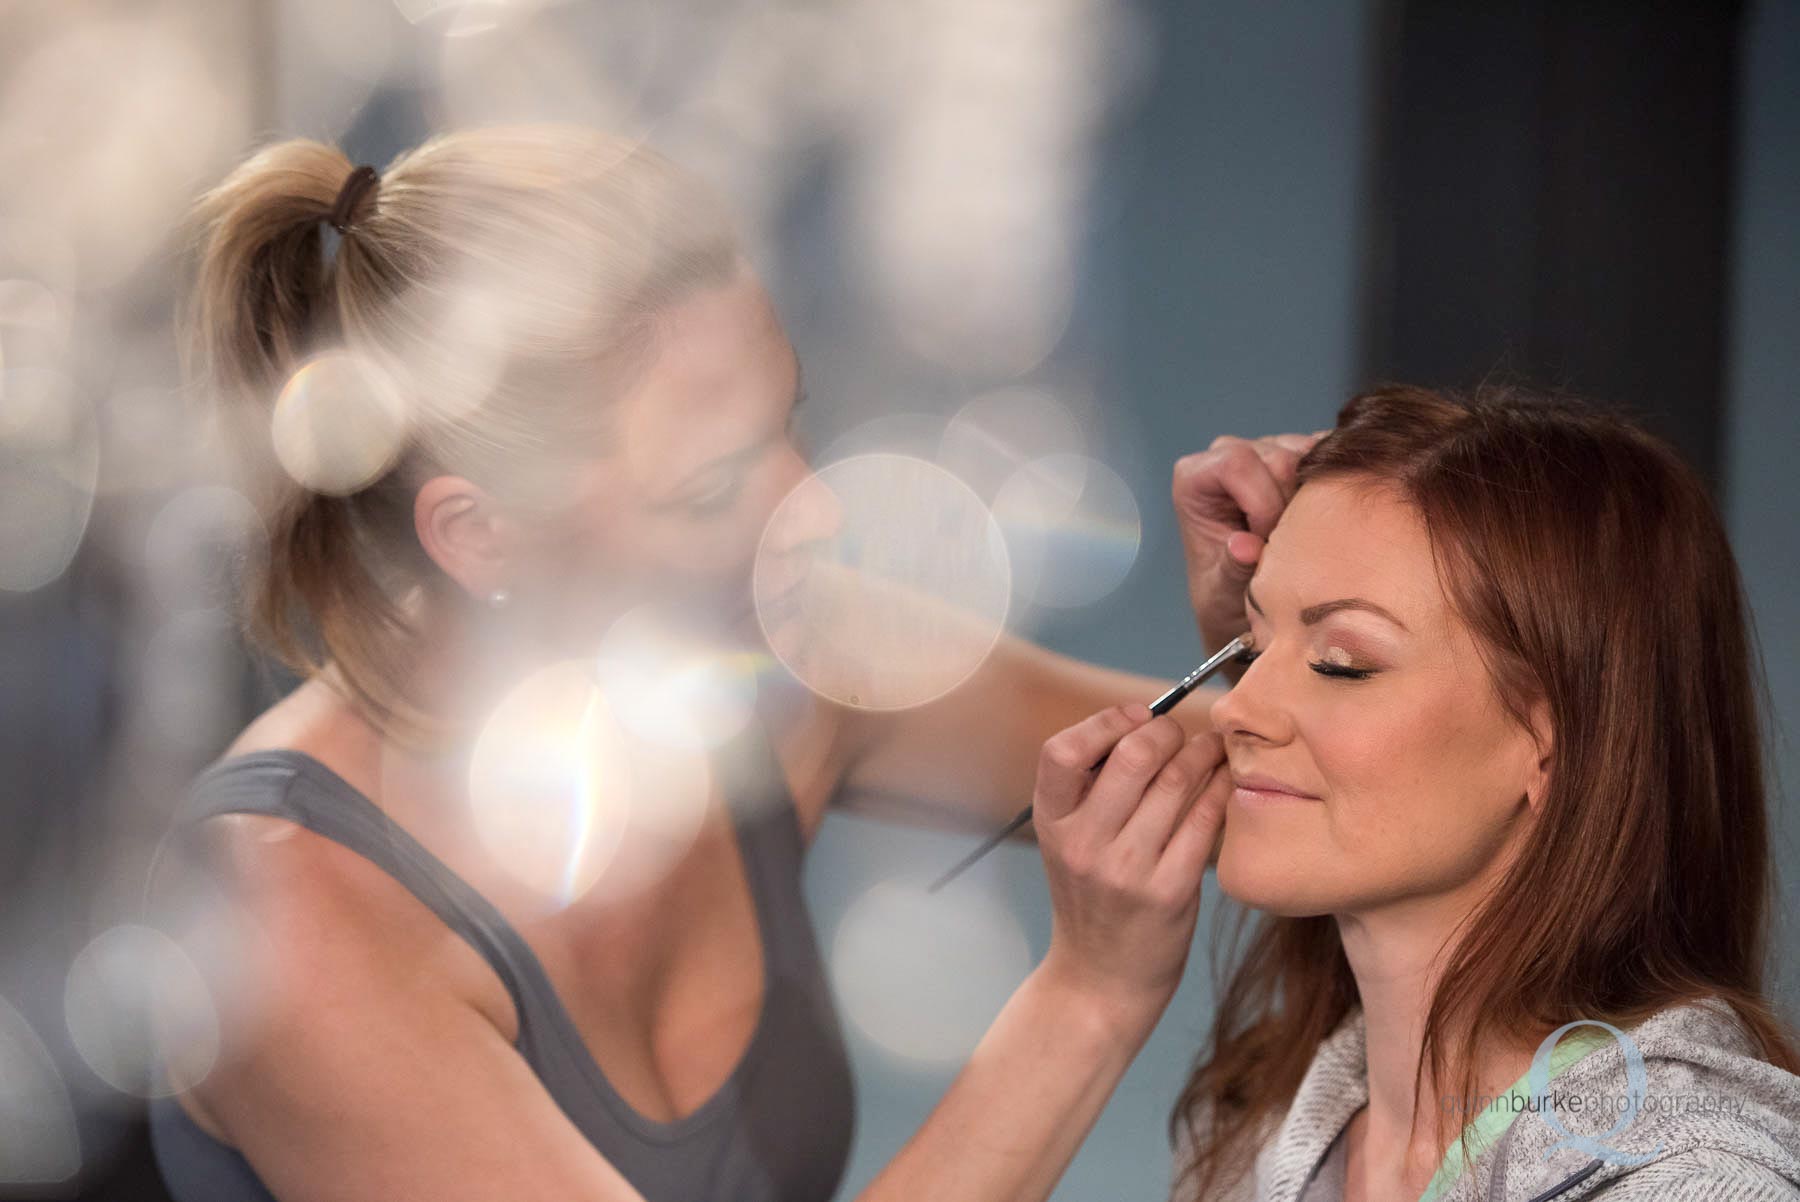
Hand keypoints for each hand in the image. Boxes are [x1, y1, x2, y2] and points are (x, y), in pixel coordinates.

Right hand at [1032, 705, 1231, 1023]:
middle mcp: (1083, 844)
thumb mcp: (1070, 843)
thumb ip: (1093, 790)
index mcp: (1052, 824)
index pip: (1062, 751)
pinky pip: (1204, 819)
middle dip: (1167, 731)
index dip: (1104, 722)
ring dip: (1202, 752)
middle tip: (1181, 733)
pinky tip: (1226, 780)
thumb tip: (1146, 722)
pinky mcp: (1170, 890)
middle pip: (1132, 756)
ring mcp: (1126, 869)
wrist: (1101, 980)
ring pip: (1176, 782)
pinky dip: (1220, 789)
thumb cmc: (1092, 899)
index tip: (1136, 716)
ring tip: (1212, 747)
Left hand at [1172, 431, 1325, 652]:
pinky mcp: (1299, 453)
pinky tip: (1319, 516)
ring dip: (1314, 499)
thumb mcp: (1223, 592)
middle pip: (1280, 458)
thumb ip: (1232, 569)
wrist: (1245, 603)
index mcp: (1193, 478)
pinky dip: (1332, 486)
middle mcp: (1227, 453)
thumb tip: (1242, 546)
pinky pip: (1330, 456)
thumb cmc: (1224, 594)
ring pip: (1310, 456)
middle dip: (1291, 506)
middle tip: (1286, 545)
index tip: (1266, 543)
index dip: (1263, 503)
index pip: (1237, 463)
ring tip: (1298, 535)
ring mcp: (1266, 448)